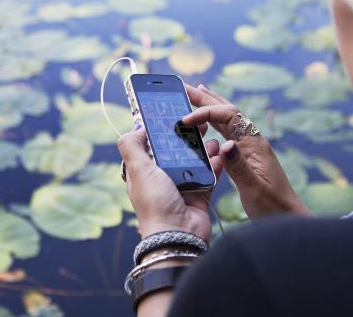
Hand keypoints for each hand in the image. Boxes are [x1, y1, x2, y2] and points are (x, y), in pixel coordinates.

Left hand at [117, 125, 223, 242]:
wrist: (178, 235)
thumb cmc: (155, 203)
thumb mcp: (138, 170)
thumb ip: (131, 146)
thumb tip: (136, 127)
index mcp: (144, 173)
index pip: (151, 146)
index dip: (161, 132)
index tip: (173, 117)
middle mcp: (162, 179)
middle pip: (176, 151)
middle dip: (187, 138)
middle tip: (199, 124)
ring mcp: (181, 187)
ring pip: (194, 161)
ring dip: (204, 150)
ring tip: (212, 139)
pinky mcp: (199, 195)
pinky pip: (209, 175)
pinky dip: (215, 165)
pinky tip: (220, 154)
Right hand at [184, 84, 309, 217]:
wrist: (288, 218)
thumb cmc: (273, 207)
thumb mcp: (254, 189)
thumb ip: (239, 166)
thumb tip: (225, 143)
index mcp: (254, 144)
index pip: (228, 116)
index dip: (205, 113)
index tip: (185, 119)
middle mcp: (252, 140)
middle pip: (227, 110)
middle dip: (206, 98)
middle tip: (184, 86)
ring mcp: (250, 147)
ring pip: (228, 118)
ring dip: (210, 105)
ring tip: (194, 93)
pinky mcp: (246, 155)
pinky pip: (228, 131)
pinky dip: (215, 121)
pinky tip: (208, 120)